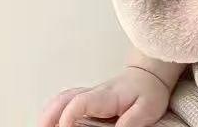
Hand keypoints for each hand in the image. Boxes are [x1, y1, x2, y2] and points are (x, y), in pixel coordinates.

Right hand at [37, 66, 170, 126]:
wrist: (149, 75)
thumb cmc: (148, 91)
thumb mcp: (146, 109)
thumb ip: (130, 122)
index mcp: (106, 96)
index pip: (80, 102)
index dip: (69, 116)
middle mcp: (92, 94)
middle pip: (63, 100)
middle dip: (49, 118)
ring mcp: (87, 96)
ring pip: (60, 100)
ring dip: (49, 116)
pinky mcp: (86, 101)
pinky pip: (64, 104)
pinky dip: (54, 114)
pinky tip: (53, 124)